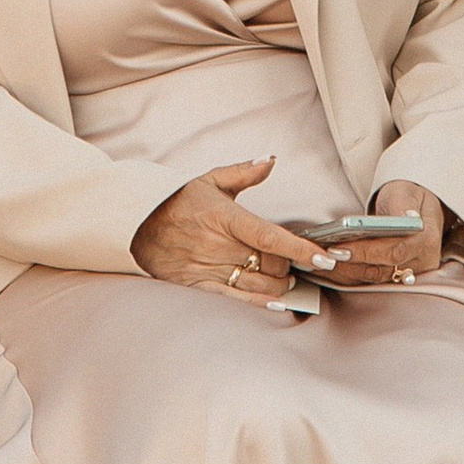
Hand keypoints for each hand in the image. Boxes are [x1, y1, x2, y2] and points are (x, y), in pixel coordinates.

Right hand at [132, 159, 323, 300]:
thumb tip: (270, 160)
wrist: (138, 229)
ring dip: (280, 284)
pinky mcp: (202, 287)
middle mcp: (219, 246)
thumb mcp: (209, 181)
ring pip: (260, 285)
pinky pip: (238, 300)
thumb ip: (243, 172)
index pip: (270, 237)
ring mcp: (210, 269)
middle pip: (271, 264)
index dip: (301, 249)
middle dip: (291, 265)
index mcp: (225, 218)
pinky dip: (262, 302)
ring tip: (286, 277)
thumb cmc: (178, 205)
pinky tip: (277, 301)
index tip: (325, 257)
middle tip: (295, 260)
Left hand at [316, 179, 447, 285]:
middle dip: (348, 266)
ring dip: (342, 274)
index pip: (394, 252)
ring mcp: (407, 276)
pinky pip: (366, 282)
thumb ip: (403, 206)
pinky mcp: (392, 280)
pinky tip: (324, 269)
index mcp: (426, 242)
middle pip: (379, 272)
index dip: (365, 253)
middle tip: (321, 258)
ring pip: (370, 280)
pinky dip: (345, 276)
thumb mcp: (406, 194)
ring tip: (316, 264)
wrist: (418, 211)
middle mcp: (419, 265)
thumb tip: (404, 219)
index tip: (339, 248)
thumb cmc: (408, 199)